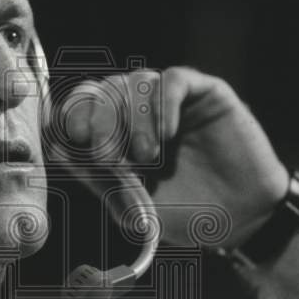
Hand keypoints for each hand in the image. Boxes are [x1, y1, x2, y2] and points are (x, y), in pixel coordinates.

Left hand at [59, 66, 288, 249]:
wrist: (239, 219)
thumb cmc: (185, 213)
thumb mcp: (132, 206)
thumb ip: (98, 179)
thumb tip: (58, 150)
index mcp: (116, 134)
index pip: (82, 106)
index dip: (72, 117)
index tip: (73, 141)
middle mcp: (139, 111)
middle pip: (103, 89)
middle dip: (99, 122)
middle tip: (108, 157)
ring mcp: (171, 101)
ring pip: (136, 81)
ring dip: (134, 118)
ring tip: (147, 157)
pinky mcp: (205, 94)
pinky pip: (174, 79)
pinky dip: (164, 104)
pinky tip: (169, 135)